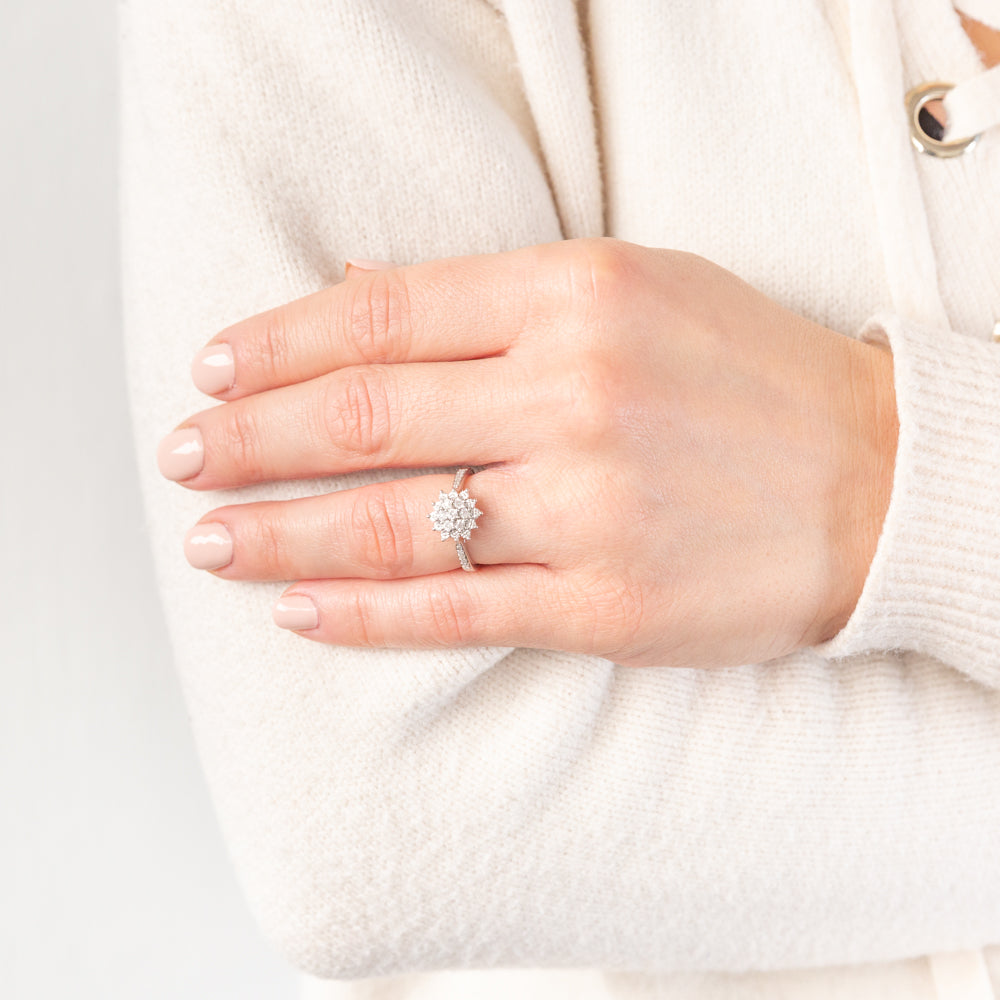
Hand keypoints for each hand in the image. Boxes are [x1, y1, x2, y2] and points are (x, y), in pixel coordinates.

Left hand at [157, 238, 897, 668]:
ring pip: (390, 524)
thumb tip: (358, 296)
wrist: (875, 481)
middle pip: (363, 417)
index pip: (381, 314)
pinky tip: (299, 613)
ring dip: (281, 535)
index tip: (213, 366)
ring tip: (211, 540)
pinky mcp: (605, 604)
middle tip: (184, 456)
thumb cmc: (749, 376)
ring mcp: (588, 506)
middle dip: (249, 438)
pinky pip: (456, 609)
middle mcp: (573, 394)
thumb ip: (496, 297)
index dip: (278, 342)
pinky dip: (363, 615)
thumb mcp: (636, 288)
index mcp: (576, 296)